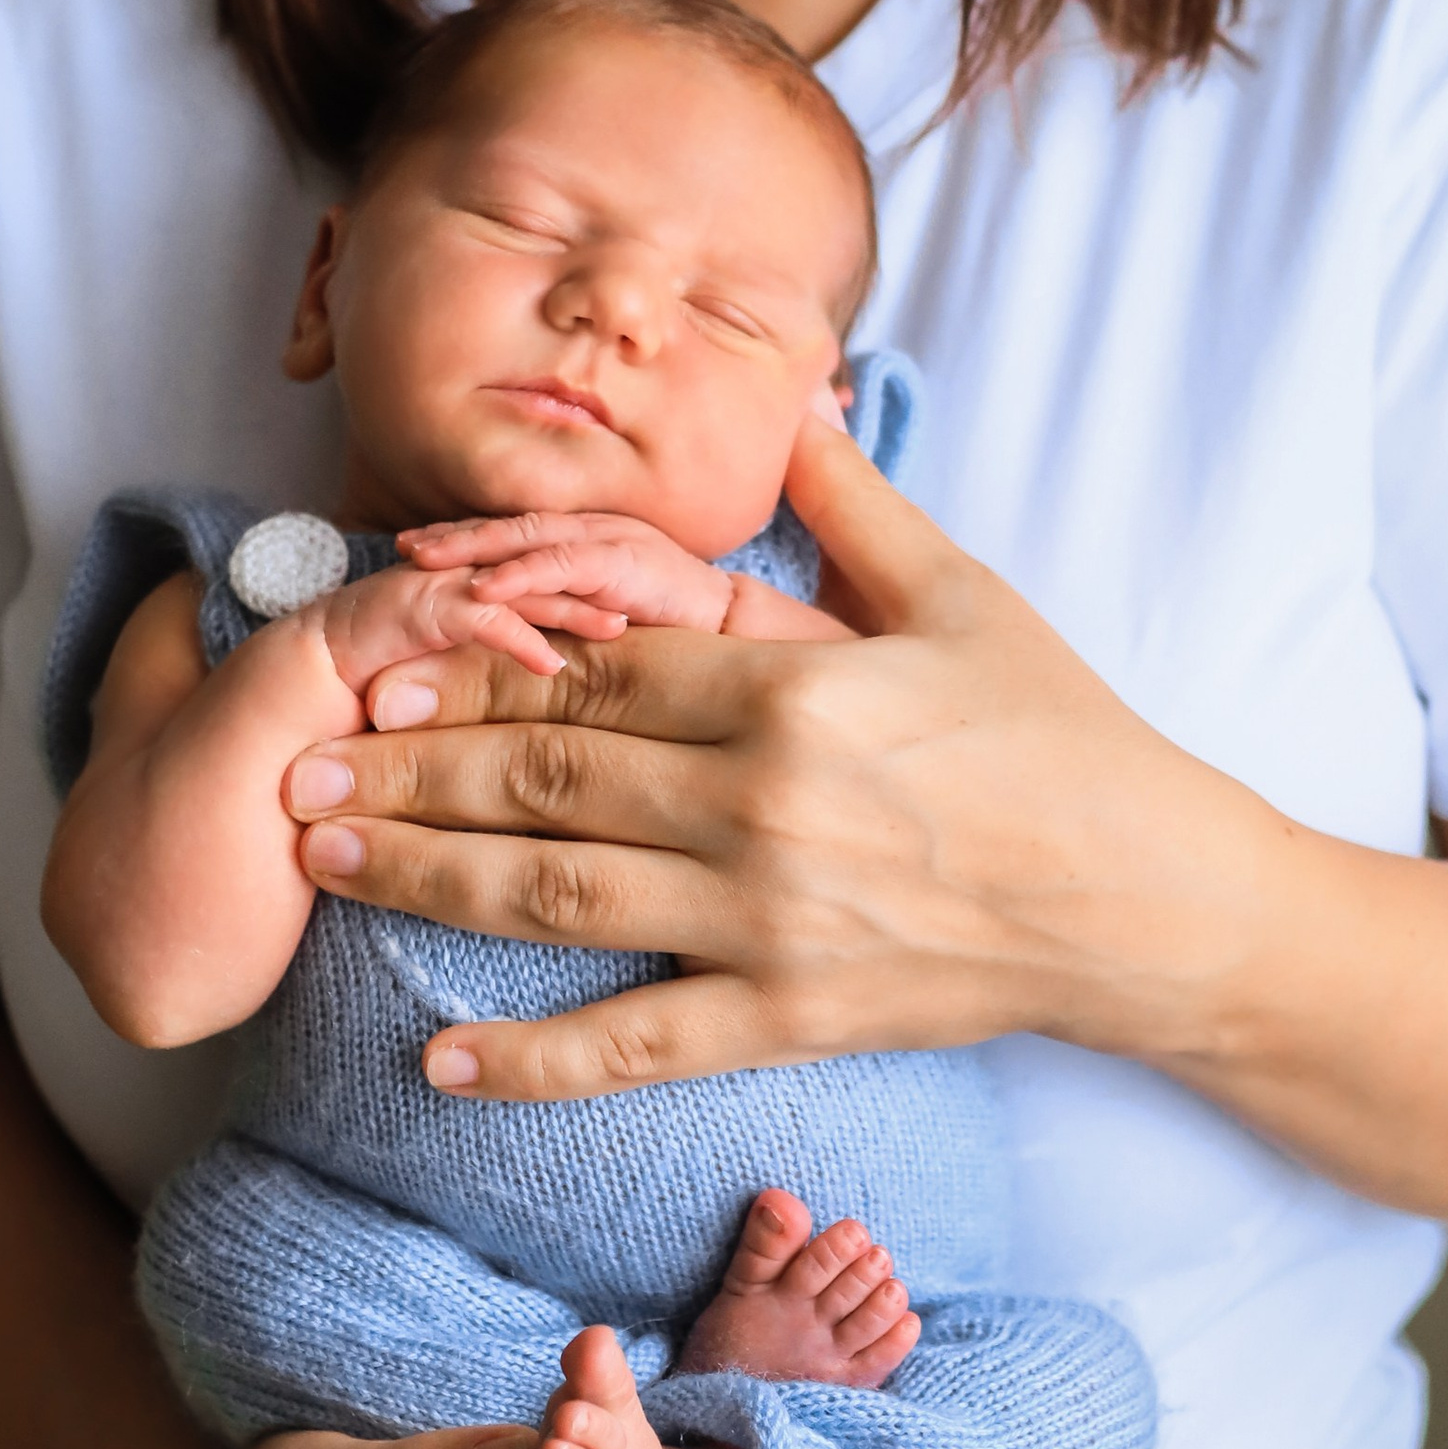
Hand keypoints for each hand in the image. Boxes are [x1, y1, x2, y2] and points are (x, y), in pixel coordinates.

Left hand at [293, 411, 1208, 1097]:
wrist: (1151, 901)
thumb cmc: (1062, 734)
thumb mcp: (958, 590)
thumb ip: (850, 496)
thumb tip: (790, 388)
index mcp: (795, 689)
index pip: (599, 668)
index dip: (479, 662)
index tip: (382, 654)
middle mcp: (762, 805)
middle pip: (546, 774)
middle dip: (409, 762)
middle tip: (296, 757)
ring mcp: (769, 922)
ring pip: (557, 895)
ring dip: (426, 872)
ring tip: (324, 851)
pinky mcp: (790, 1017)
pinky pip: (637, 1045)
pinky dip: (533, 1061)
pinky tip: (438, 1060)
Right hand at [314, 559, 630, 736]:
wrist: (304, 681)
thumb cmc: (381, 681)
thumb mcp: (456, 673)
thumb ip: (498, 670)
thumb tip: (554, 689)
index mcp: (475, 584)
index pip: (549, 576)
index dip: (597, 586)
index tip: (650, 608)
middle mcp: (460, 576)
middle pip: (544, 571)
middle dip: (599, 585)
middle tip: (654, 605)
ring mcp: (438, 586)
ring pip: (517, 587)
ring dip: (570, 607)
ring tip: (618, 628)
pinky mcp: (413, 608)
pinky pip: (476, 618)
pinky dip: (516, 637)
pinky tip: (551, 663)